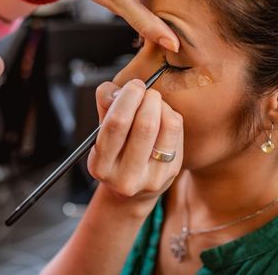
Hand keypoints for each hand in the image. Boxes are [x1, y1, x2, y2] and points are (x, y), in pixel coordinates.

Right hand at [85, 80, 183, 215]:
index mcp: (101, 166)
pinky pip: (176, 132)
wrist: (131, 192)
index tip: (133, 85)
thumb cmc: (115, 151)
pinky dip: (170, 115)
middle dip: (148, 98)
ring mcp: (151, 178)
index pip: (116, 124)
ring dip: (161, 105)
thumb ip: (105, 105)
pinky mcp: (171, 173)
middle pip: (145, 125)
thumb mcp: (101, 132)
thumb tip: (116, 89)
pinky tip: (162, 116)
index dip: (128, 97)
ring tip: (153, 102)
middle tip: (145, 90)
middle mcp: (125, 177)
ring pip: (166, 127)